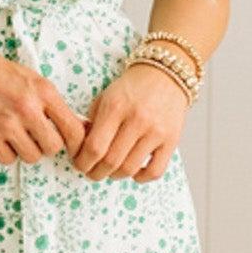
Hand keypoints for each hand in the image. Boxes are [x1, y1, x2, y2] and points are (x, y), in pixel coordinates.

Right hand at [0, 41, 87, 164]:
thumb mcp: (32, 78)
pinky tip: (2, 139)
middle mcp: (28, 109)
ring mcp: (7, 124)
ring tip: (17, 135)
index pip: (73, 129)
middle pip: (53, 147)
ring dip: (27, 150)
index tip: (72, 146)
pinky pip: (9, 159)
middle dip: (47, 145)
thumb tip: (76, 125)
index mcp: (44, 92)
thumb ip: (52, 101)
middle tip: (38, 137)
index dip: (76, 142)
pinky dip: (7, 153)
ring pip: (32, 156)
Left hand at [72, 61, 189, 180]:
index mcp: (115, 106)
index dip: (83, 162)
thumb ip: (92, 123)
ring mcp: (156, 131)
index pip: (94, 147)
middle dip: (96, 173)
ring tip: (111, 171)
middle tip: (92, 172)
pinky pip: (155, 171)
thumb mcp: (105, 98)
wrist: (166, 75)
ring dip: (115, 176)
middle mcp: (137, 119)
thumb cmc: (131, 89)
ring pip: (130, 169)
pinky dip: (141, 177)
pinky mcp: (172, 140)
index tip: (80, 164)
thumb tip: (79, 151)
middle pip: (110, 162)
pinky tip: (134, 171)